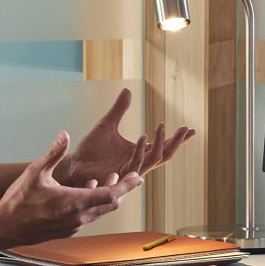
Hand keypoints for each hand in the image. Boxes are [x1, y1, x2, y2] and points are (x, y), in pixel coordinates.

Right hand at [0, 131, 141, 244]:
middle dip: (121, 189)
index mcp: (74, 202)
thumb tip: (65, 134)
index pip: (110, 194)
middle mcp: (78, 217)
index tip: (138, 177)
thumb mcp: (35, 173)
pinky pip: (88, 216)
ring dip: (107, 196)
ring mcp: (73, 226)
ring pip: (100, 211)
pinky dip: (94, 203)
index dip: (126, 185)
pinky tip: (88, 190)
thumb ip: (53, 153)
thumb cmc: (18, 201)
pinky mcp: (67, 230)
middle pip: (110, 204)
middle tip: (131, 177)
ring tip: (110, 180)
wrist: (5, 227)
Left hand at [56, 88, 194, 188]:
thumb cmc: (91, 149)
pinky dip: (140, 151)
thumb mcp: (107, 124)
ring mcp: (130, 169)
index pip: (163, 145)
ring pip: (153, 159)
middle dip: (176, 142)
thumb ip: (119, 109)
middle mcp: (137, 162)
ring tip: (161, 126)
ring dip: (160, 143)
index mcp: (138, 151)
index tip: (190, 128)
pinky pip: (135, 164)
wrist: (74, 164)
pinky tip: (143, 136)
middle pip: (164, 154)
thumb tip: (128, 90)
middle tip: (185, 129)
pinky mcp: (120, 175)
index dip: (177, 138)